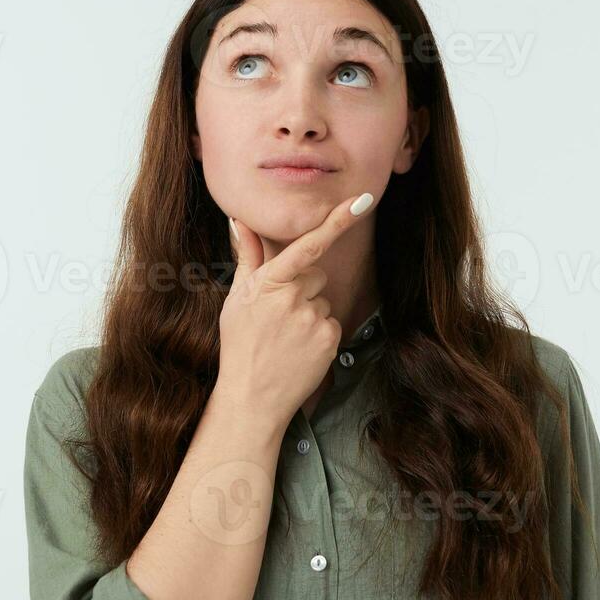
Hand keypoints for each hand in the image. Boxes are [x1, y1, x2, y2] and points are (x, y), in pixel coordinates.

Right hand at [216, 193, 374, 422]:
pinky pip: (331, 322)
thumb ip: (247, 258)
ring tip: (285, 337)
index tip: (361, 202)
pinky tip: (299, 349)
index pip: (307, 246)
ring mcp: (313, 320)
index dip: (336, 221)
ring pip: (323, 300)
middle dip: (302, 288)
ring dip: (309, 312)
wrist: (252, 397)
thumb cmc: (240, 345)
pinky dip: (319, 333)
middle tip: (278, 316)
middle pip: (315, 274)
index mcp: (269, 283)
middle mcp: (293, 298)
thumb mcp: (238, 299)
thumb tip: (241, 221)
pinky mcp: (329, 340)